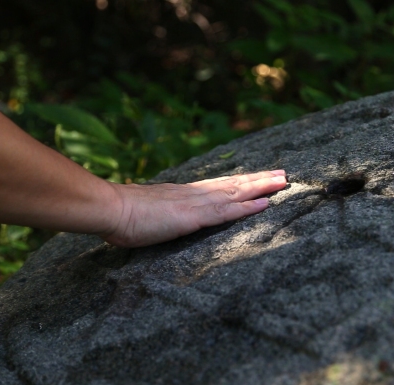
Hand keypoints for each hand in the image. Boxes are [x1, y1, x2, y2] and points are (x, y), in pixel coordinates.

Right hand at [100, 170, 286, 246]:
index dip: (241, 181)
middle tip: (283, 174)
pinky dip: (247, 208)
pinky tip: (265, 204)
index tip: (259, 176)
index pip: (220, 185)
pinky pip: (226, 212)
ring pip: (236, 193)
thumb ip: (163, 211)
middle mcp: (195, 194)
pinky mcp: (193, 217)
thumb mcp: (148, 210)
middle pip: (234, 184)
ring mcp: (196, 204)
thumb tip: (165, 215)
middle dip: (260, 179)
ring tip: (283, 182)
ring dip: (261, 188)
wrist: (110, 208)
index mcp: (185, 194)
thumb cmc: (122, 213)